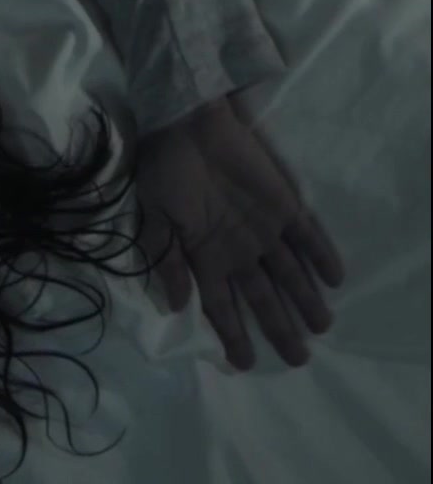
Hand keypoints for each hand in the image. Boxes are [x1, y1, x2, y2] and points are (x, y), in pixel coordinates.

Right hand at [134, 96, 345, 369]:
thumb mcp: (153, 222)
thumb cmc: (163, 172)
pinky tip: (334, 279)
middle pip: (263, 298)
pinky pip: (309, 235)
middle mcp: (237, 249)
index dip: (232, 335)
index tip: (244, 363)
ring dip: (306, 299)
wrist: (184, 124)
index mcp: (204, 257)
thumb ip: (167, 263)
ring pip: (290, 273)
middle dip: (280, 328)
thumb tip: (178, 308)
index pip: (221, 306)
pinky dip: (321, 256)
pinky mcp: (284, 205)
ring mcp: (263, 229)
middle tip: (298, 359)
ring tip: (322, 327)